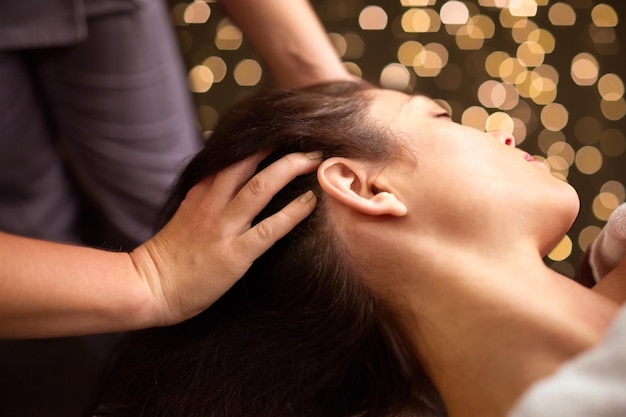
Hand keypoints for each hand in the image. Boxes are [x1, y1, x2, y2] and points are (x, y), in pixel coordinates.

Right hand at [130, 151, 320, 325]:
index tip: (282, 136)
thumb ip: (206, 195)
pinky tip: (310, 202)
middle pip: (247, 163)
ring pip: (260, 187)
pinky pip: (269, 229)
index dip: (258, 144)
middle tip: (306, 143)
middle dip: (279, 148)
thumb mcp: (185, 214)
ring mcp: (224, 228)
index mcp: (201, 193)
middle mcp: (213, 204)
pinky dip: (292, 213)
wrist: (149, 287)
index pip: (232, 158)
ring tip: (314, 161)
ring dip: (290, 169)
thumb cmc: (169, 256)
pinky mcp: (235, 254)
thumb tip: (224, 178)